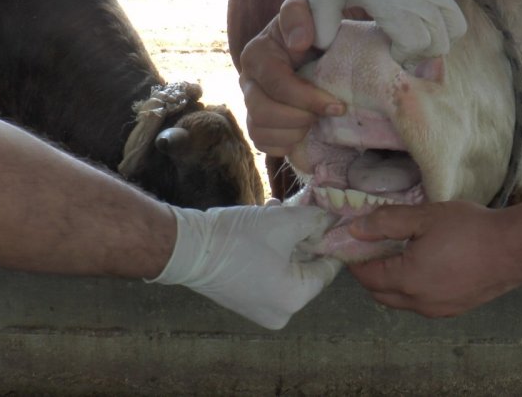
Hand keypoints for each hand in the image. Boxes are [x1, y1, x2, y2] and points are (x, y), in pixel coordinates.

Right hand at [149, 202, 342, 328]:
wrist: (187, 249)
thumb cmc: (237, 238)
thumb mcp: (284, 222)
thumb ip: (315, 220)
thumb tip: (334, 217)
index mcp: (294, 300)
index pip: (328, 269)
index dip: (332, 239)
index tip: (334, 218)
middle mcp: (281, 312)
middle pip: (306, 267)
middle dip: (304, 235)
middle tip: (302, 208)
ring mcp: (261, 308)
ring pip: (287, 265)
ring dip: (286, 237)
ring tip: (278, 209)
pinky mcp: (245, 299)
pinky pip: (269, 271)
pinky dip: (271, 249)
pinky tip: (265, 221)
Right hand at [238, 0, 344, 156]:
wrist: (323, 51)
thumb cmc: (320, 30)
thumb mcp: (314, 9)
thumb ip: (301, 13)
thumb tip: (297, 42)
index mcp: (257, 53)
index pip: (276, 84)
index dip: (307, 99)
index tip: (338, 105)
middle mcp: (247, 79)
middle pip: (262, 112)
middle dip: (300, 117)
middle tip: (328, 112)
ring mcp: (249, 103)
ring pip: (261, 131)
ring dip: (295, 131)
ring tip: (316, 120)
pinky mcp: (256, 123)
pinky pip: (262, 144)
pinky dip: (285, 143)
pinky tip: (304, 132)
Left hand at [308, 0, 466, 62]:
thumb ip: (321, 25)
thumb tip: (324, 51)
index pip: (417, 45)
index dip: (402, 55)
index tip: (384, 49)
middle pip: (440, 42)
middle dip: (421, 53)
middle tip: (397, 46)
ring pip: (455, 27)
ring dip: (437, 38)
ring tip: (410, 35)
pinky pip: (450, 8)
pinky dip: (439, 21)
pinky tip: (411, 16)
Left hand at [346, 201, 520, 317]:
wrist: (516, 249)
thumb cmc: (471, 229)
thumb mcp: (424, 217)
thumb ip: (386, 222)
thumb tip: (355, 229)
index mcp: (407, 280)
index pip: (366, 275)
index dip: (355, 258)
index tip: (355, 240)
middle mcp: (419, 303)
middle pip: (379, 293)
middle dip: (370, 272)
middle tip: (375, 245)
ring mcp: (438, 310)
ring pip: (401, 300)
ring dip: (392, 282)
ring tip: (401, 252)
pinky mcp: (454, 309)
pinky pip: (422, 303)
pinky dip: (413, 288)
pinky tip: (426, 264)